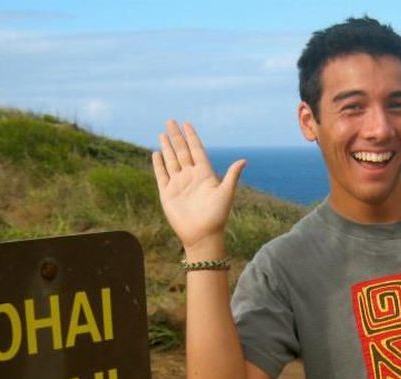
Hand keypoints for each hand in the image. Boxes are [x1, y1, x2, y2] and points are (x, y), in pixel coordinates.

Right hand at [151, 120, 245, 254]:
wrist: (202, 235)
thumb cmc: (217, 216)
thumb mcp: (226, 193)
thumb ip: (232, 176)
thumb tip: (243, 160)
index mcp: (205, 174)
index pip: (197, 150)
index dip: (192, 137)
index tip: (187, 123)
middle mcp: (191, 177)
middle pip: (182, 151)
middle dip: (176, 136)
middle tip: (171, 120)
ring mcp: (178, 184)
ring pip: (171, 160)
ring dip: (167, 147)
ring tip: (163, 133)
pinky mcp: (167, 194)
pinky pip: (162, 175)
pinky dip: (159, 164)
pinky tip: (157, 153)